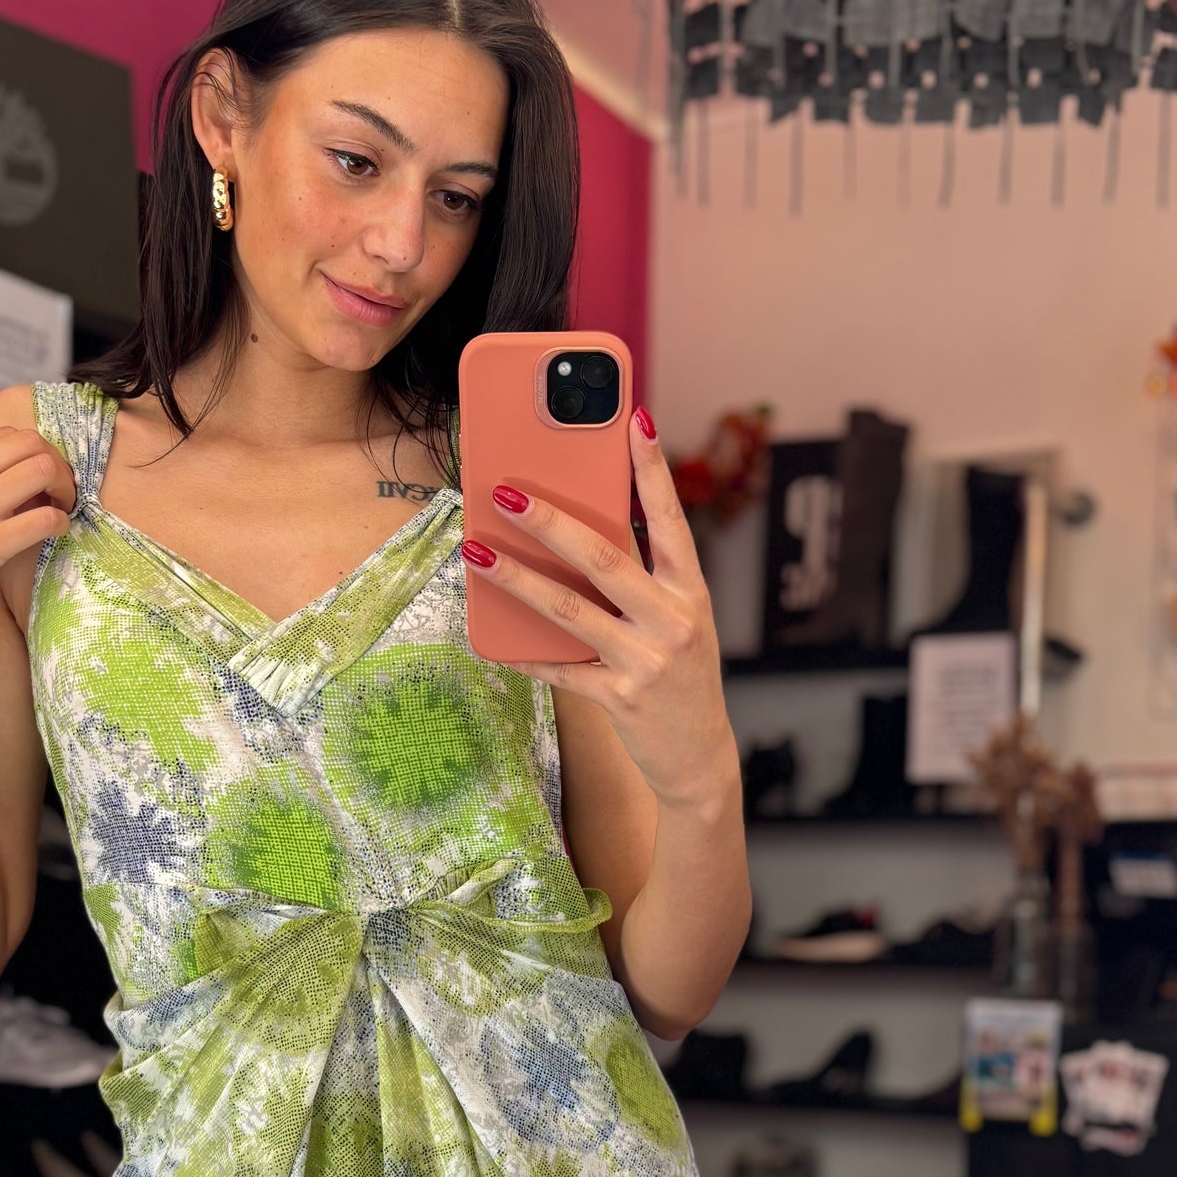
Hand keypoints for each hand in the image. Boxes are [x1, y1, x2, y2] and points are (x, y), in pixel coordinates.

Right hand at [0, 424, 76, 659]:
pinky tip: (55, 532)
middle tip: (58, 491)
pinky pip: (45, 518)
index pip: (4, 433)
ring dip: (64, 488)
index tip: (37, 477)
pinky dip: (61, 522)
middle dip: (55, 464)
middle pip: (29, 442)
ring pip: (43, 469)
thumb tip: (1, 471)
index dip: (31, 453)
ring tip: (59, 509)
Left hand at [465, 407, 738, 809]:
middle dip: (550, 521)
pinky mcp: (621, 699)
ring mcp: (648, 661)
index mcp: (690, 590)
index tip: (633, 419)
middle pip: (605, 558)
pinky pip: (560, 670)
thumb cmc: (680, 676)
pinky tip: (491, 640)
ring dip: (517, 579)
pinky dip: (524, 655)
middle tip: (505, 492)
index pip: (670, 518)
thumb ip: (640, 581)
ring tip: (476, 552)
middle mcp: (674, 620)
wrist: (701, 757)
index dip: (651, 468)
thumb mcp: (676, 621)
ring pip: (570, 610)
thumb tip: (575, 535)